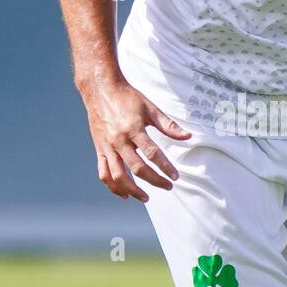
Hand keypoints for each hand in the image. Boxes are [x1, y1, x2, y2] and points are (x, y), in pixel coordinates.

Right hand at [78, 76, 191, 201]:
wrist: (100, 89)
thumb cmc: (127, 97)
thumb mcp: (150, 108)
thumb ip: (168, 125)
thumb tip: (187, 136)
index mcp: (133, 128)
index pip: (152, 153)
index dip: (165, 167)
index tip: (175, 177)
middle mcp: (119, 140)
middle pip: (137, 168)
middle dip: (154, 180)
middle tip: (168, 186)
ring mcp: (107, 146)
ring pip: (118, 176)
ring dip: (132, 190)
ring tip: (146, 197)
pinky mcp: (99, 149)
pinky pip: (104, 173)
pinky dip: (113, 187)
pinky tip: (124, 194)